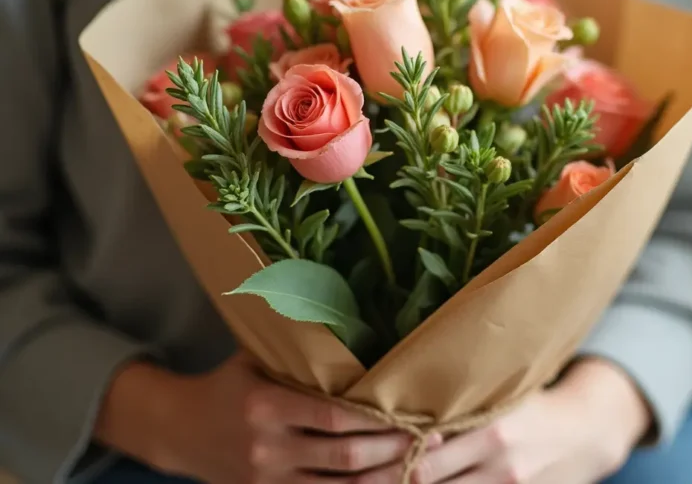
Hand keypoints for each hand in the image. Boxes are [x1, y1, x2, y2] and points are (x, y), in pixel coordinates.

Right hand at [95, 354, 431, 482]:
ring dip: (381, 482)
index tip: (413, 417)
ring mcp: (265, 480)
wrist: (177, 428)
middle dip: (391, 452)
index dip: (378, 421)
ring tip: (417, 470)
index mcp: (266, 404)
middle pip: (344, 458)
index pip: (335, 416)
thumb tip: (351, 310)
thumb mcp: (255, 356)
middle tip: (429, 443)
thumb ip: (297, 344)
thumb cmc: (229, 383)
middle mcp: (266, 447)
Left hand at [358, 358, 651, 483]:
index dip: (383, 449)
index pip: (423, 441)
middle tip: (343, 475)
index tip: (349, 447)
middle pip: (423, 477)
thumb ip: (456, 392)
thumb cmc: (529, 399)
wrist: (586, 430)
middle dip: (381, 479)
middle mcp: (496, 456)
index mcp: (489, 419)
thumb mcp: (498, 386)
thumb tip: (396, 383)